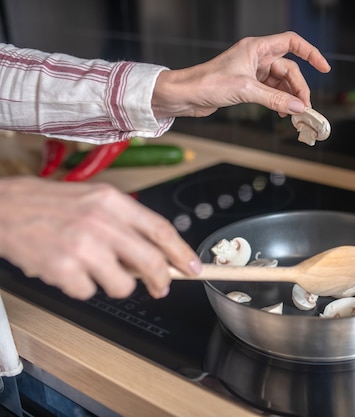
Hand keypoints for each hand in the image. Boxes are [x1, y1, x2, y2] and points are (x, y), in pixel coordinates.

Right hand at [0, 177, 200, 299]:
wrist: (3, 209)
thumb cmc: (49, 204)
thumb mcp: (94, 200)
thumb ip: (125, 223)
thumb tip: (156, 252)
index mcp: (112, 202)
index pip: (161, 230)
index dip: (182, 252)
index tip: (192, 267)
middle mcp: (101, 222)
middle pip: (151, 262)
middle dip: (162, 281)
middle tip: (161, 287)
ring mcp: (82, 247)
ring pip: (122, 285)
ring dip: (114, 285)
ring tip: (94, 270)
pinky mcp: (62, 269)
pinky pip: (88, 293)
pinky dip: (81, 287)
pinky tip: (68, 270)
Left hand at [151, 31, 330, 118]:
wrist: (186, 95)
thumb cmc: (208, 83)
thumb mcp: (246, 91)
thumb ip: (275, 99)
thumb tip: (299, 107)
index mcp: (256, 48)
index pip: (291, 43)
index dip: (310, 53)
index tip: (324, 68)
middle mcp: (256, 57)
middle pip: (288, 69)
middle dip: (298, 88)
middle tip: (304, 108)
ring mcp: (252, 72)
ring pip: (280, 83)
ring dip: (289, 98)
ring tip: (293, 114)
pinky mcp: (247, 85)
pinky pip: (271, 92)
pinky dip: (278, 102)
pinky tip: (281, 113)